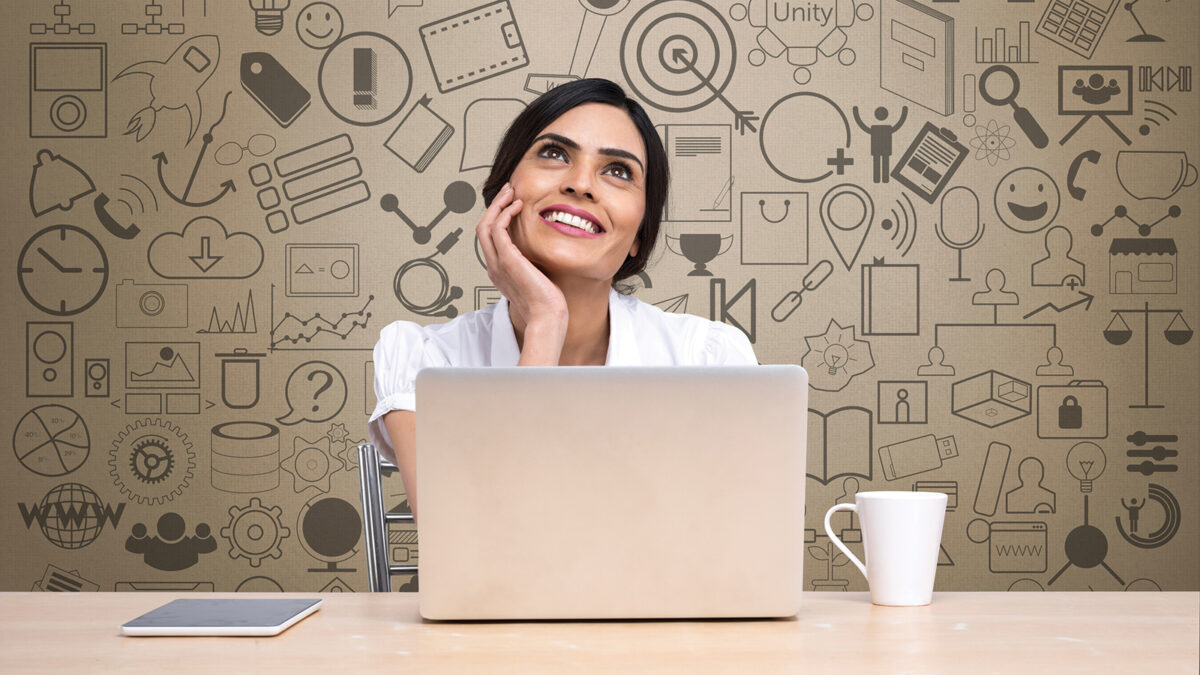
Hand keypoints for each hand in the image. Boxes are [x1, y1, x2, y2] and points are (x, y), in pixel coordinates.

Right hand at [476, 182, 568, 330]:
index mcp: (500, 272)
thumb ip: (534, 266)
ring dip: (498, 204)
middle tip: (508, 191)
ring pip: (485, 225)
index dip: (497, 218)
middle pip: (483, 228)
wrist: (546, 317)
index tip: (511, 204)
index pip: (490, 239)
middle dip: (495, 206)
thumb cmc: (547, 305)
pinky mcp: (507, 259)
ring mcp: (497, 263)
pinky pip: (498, 228)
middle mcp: (494, 267)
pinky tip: (518, 206)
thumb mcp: (538, 279)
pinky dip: (505, 213)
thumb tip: (543, 256)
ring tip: (511, 191)